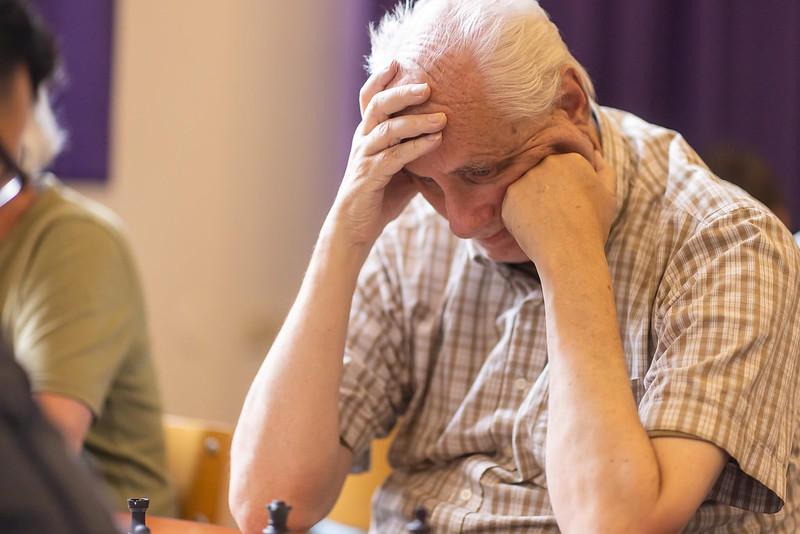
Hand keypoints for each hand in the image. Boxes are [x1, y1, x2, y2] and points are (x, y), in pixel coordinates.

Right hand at [328, 61, 445, 248]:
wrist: (355, 227)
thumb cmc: (379, 196)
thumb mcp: (402, 169)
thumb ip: (417, 152)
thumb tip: (447, 140)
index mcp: (367, 134)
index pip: (369, 98)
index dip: (380, 78)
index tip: (399, 61)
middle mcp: (362, 140)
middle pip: (377, 106)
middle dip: (402, 92)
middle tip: (428, 86)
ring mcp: (364, 157)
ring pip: (388, 130)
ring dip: (417, 121)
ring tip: (443, 118)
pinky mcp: (370, 176)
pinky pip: (395, 156)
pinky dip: (417, 147)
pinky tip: (435, 142)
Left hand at [501, 150, 615, 274]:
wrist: (570, 254)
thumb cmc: (593, 227)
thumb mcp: (608, 196)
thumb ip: (604, 171)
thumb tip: (596, 154)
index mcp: (572, 158)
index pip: (564, 170)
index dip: (568, 191)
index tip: (573, 208)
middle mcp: (547, 162)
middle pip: (544, 176)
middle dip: (549, 193)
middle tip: (559, 217)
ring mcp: (526, 178)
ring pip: (527, 189)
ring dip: (533, 203)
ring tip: (547, 223)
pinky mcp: (509, 196)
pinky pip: (513, 204)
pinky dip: (521, 216)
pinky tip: (534, 228)